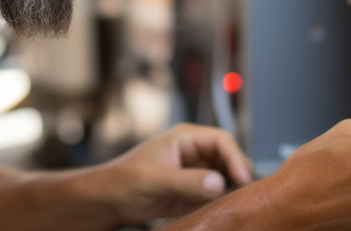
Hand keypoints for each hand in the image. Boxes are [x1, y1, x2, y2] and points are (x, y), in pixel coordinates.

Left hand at [97, 123, 253, 223]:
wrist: (106, 201)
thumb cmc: (122, 181)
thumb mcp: (154, 180)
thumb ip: (186, 181)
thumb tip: (218, 183)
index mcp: (185, 138)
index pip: (222, 140)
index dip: (235, 158)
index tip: (242, 178)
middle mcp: (194, 153)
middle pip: (229, 159)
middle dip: (238, 174)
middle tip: (243, 196)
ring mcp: (195, 173)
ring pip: (226, 178)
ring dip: (231, 190)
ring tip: (235, 205)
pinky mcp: (193, 192)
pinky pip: (216, 195)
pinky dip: (222, 202)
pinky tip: (222, 212)